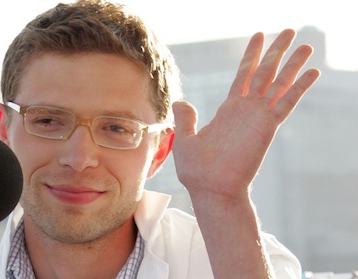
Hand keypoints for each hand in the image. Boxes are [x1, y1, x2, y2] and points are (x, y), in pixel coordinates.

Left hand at [171, 29, 320, 200]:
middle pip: (265, 73)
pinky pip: (285, 103)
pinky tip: (311, 73)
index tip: (259, 37)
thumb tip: (181, 102)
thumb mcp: (185, 139)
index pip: (243, 75)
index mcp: (228, 111)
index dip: (251, 56)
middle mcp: (246, 110)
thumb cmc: (197, 171)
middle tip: (288, 31)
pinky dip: (298, 88)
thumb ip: (186, 119)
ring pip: (279, 84)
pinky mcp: (266, 127)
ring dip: (292, 64)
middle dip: (276, 52)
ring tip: (306, 45)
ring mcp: (258, 117)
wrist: (211, 189)